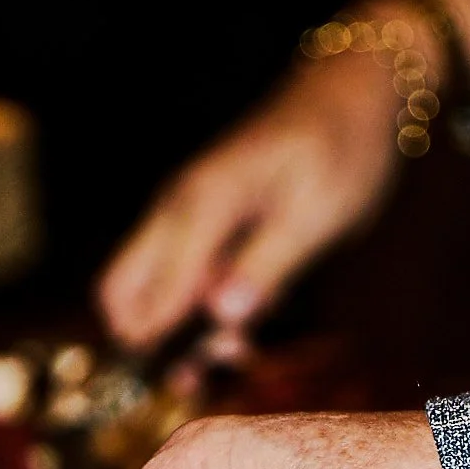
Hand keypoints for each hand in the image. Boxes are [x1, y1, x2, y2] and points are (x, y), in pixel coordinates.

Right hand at [98, 61, 400, 351]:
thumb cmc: (341, 148)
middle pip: (119, 296)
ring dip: (179, 330)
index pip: (145, 298)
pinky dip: (199, 307)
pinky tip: (246, 316)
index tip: (196, 375)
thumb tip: (221, 317)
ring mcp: (184, 214)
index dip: (160, 349)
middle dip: (152, 343)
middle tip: (212, 363)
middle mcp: (176, 210)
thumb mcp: (317, 214)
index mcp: (199, 206)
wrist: (351, 93)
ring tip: (241, 346)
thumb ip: (265, 266)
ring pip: (147, 290)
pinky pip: (177, 276)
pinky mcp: (201, 221)